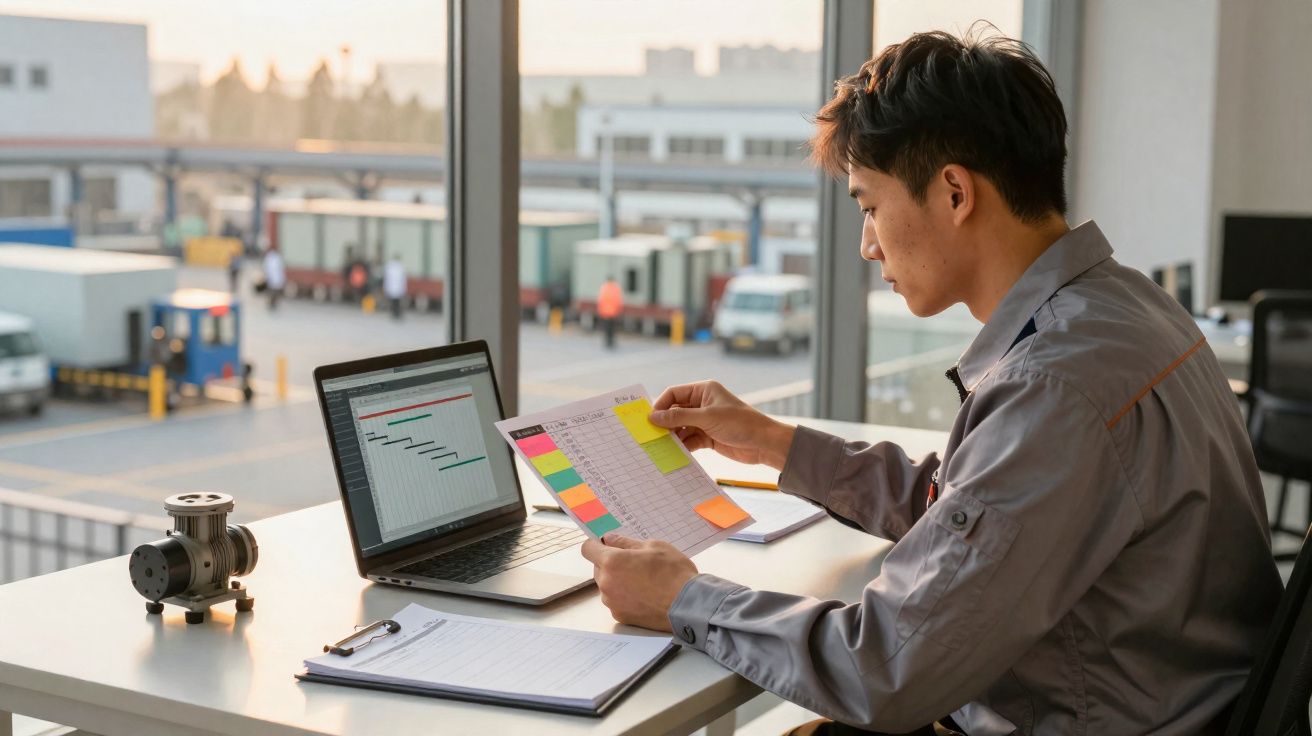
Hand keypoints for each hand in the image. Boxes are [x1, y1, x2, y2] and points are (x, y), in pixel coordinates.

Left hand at [580, 535, 696, 631]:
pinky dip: (624, 596)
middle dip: (610, 563)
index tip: (606, 545)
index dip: (596, 544)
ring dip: (617, 580)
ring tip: (642, 580)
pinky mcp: (620, 616)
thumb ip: (626, 542)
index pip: (587, 549)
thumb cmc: (673, 572)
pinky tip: (644, 594)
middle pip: (597, 568)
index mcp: (612, 562)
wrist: (688, 604)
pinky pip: (615, 601)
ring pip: (607, 585)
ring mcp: (612, 602)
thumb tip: (610, 539)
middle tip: (634, 563)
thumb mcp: (653, 546)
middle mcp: (606, 583)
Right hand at [650, 380, 795, 469]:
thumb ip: (679, 417)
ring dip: (672, 437)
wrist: (764, 444)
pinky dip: (682, 446)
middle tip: (651, 436)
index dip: (661, 405)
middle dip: (665, 423)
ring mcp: (705, 421)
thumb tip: (654, 416)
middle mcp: (702, 404)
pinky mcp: (708, 437)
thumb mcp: (707, 418)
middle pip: (675, 411)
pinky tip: (674, 454)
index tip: (649, 420)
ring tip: (661, 447)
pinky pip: (689, 440)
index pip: (674, 393)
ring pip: (681, 427)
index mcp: (703, 390)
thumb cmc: (740, 423)